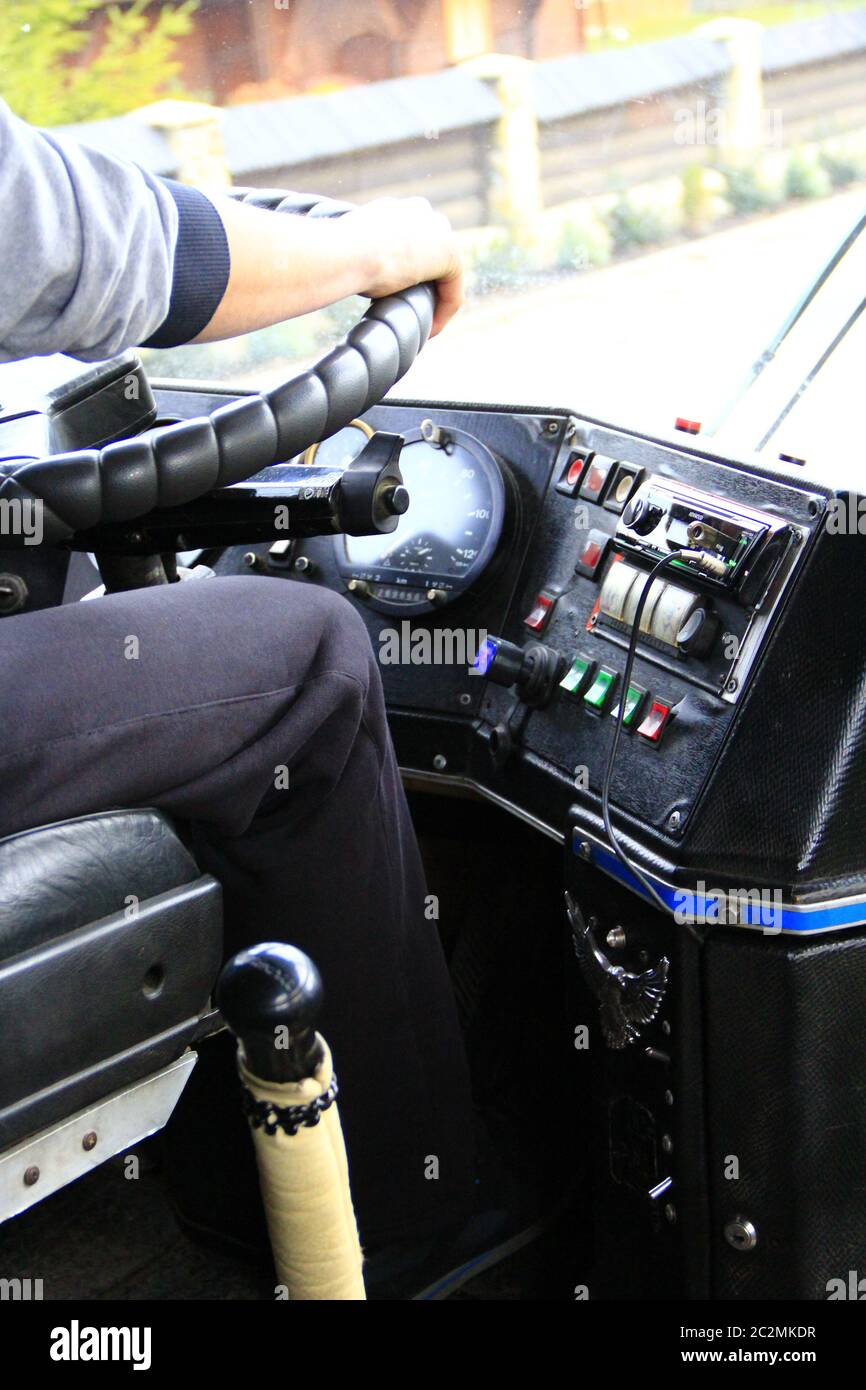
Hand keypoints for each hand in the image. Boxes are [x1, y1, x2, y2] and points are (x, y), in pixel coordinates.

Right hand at [340, 196, 463, 336]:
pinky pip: (452, 291)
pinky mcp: (451, 254)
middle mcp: (419, 210)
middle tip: (411, 312)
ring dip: (435, 302)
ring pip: (443, 274)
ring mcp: (438, 229)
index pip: (410, 240)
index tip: (394, 295)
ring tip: (422, 326)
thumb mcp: (350, 250)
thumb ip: (361, 254)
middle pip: (430, 255)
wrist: (347, 251)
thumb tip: (353, 271)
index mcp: (393, 208)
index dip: (406, 271)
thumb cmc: (339, 254)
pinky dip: (443, 314)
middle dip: (424, 285)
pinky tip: (429, 331)